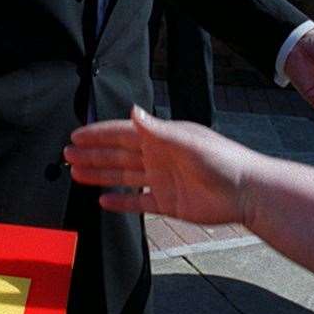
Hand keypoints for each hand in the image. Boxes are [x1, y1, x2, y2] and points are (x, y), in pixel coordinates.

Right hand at [66, 106, 256, 225]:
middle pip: (118, 154)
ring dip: (100, 174)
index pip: (122, 133)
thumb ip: (158, 130)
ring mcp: (162, 180)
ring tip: (76, 174)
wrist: (246, 193)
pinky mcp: (168, 203)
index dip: (99, 134)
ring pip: (123, 176)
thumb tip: (134, 111)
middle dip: (92, 154)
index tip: (76, 135)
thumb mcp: (188, 142)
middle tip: (67, 155)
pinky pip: (138, 202)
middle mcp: (158, 157)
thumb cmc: (223, 161)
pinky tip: (103, 200)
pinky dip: (121, 202)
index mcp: (162, 138)